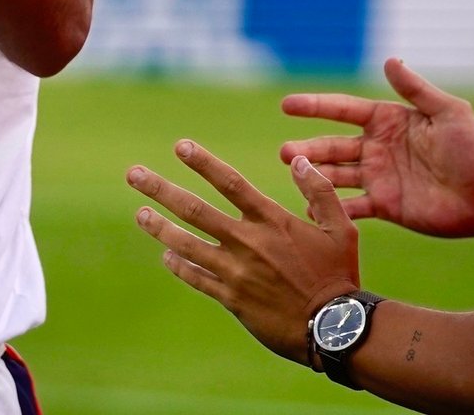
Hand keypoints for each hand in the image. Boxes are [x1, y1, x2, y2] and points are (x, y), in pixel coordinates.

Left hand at [128, 141, 359, 363]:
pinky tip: (165, 255)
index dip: (203, 163)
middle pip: (194, 209)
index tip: (179, 146)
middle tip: (133, 174)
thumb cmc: (339, 275)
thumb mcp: (341, 228)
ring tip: (140, 214)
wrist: (336, 328)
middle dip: (160, 189)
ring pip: (186, 244)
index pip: (230, 183)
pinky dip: (179, 266)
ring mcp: (236, 271)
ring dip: (160, 227)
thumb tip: (298, 159)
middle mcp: (248, 242)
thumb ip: (319, 191)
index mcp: (272, 221)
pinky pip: (197, 278)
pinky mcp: (232, 298)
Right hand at [280, 58, 473, 236]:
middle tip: (285, 152)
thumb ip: (416, 89)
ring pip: (335, 174)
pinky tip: (311, 208)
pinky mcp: (384, 205)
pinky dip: (331, 208)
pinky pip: (351, 206)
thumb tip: (390, 59)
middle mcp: (376, 148)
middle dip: (307, 147)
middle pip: (332, 145)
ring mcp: (378, 177)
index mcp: (387, 121)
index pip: (343, 110)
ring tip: (293, 173)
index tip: (287, 105)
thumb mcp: (448, 112)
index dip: (315, 106)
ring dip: (313, 174)